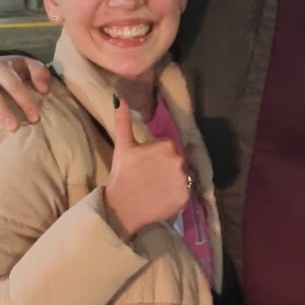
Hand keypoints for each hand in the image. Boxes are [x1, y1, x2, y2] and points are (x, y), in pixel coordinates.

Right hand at [103, 98, 189, 240]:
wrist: (122, 207)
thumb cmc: (122, 175)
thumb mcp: (122, 145)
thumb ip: (123, 120)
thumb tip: (119, 97)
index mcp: (166, 145)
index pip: (168, 147)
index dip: (156, 156)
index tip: (145, 165)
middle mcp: (179, 160)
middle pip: (176, 161)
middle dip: (165, 167)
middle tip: (149, 177)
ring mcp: (183, 180)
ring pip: (181, 176)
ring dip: (171, 180)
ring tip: (154, 188)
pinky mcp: (185, 197)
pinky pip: (185, 192)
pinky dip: (176, 195)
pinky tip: (161, 197)